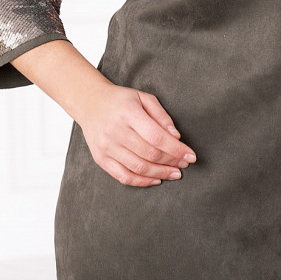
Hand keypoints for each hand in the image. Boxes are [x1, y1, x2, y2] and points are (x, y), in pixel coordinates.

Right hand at [78, 84, 196, 186]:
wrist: (89, 103)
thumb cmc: (121, 100)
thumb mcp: (143, 98)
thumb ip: (161, 115)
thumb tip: (176, 136)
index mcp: (128, 113)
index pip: (157, 137)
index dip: (176, 149)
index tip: (190, 155)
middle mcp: (116, 131)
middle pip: (150, 153)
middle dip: (172, 161)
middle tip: (185, 164)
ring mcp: (107, 147)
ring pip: (138, 167)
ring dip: (161, 173)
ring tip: (175, 173)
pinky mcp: (101, 159)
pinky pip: (123, 176)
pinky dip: (142, 182)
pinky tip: (156, 180)